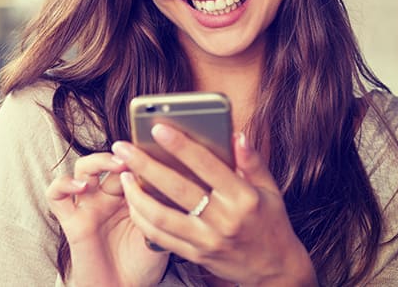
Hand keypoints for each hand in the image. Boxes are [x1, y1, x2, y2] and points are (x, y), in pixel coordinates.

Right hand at [46, 152, 168, 286]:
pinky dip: (63, 184)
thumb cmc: (143, 265)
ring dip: (97, 161)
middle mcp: (107, 196)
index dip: (140, 155)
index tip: (154, 151)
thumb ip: (163, 211)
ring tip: (115, 165)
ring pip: (83, 168)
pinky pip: (56, 196)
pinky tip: (80, 186)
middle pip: (108, 160)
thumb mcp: (162, 233)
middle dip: (122, 154)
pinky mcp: (71, 221)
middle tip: (135, 156)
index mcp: (130, 195)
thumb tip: (174, 187)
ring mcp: (88, 206)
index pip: (132, 165)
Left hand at [113, 126, 316, 286]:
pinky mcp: (196, 255)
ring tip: (123, 175)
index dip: (181, 145)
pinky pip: (161, 237)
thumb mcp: (269, 190)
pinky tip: (133, 202)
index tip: (157, 127)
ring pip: (162, 216)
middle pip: (176, 188)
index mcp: (243, 198)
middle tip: (122, 147)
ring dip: (136, 194)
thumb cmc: (270, 223)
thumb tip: (237, 134)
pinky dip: (142, 218)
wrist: (275, 271)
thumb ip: (252, 161)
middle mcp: (224, 219)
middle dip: (145, 165)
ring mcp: (208, 240)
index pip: (207, 165)